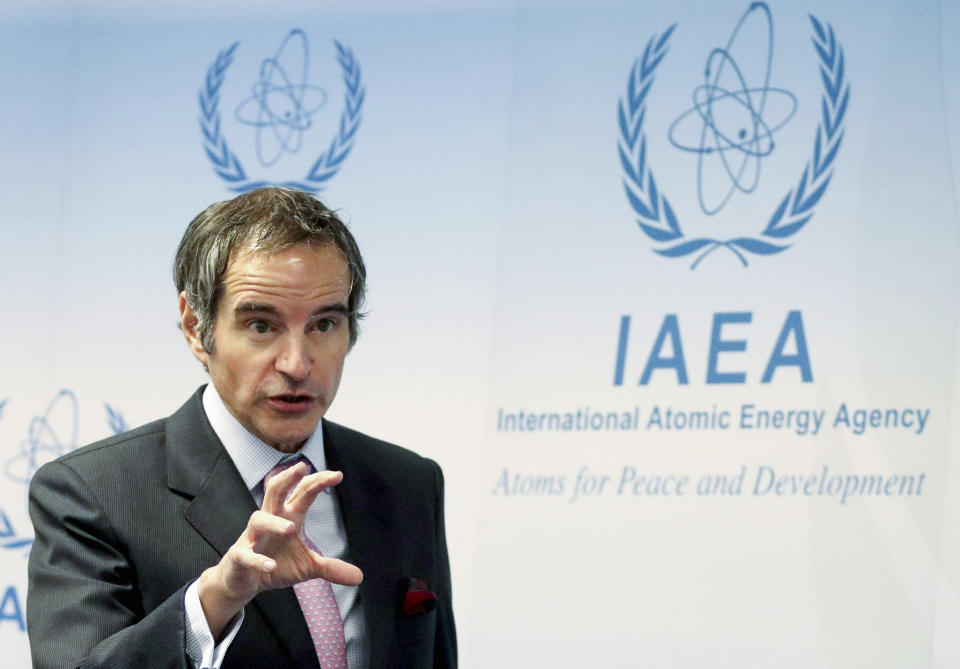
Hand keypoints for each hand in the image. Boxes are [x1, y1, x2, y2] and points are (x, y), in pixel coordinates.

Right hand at [197, 462, 362, 638]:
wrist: (242, 582)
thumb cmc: (275, 564)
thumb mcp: (307, 567)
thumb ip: (331, 568)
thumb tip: (359, 577)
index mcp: (288, 517)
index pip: (303, 493)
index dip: (318, 482)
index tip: (338, 475)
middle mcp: (270, 521)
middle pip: (275, 491)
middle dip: (287, 478)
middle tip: (301, 467)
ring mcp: (252, 538)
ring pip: (259, 519)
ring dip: (274, 522)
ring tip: (290, 528)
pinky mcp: (240, 557)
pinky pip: (247, 554)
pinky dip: (258, 559)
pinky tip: (270, 565)